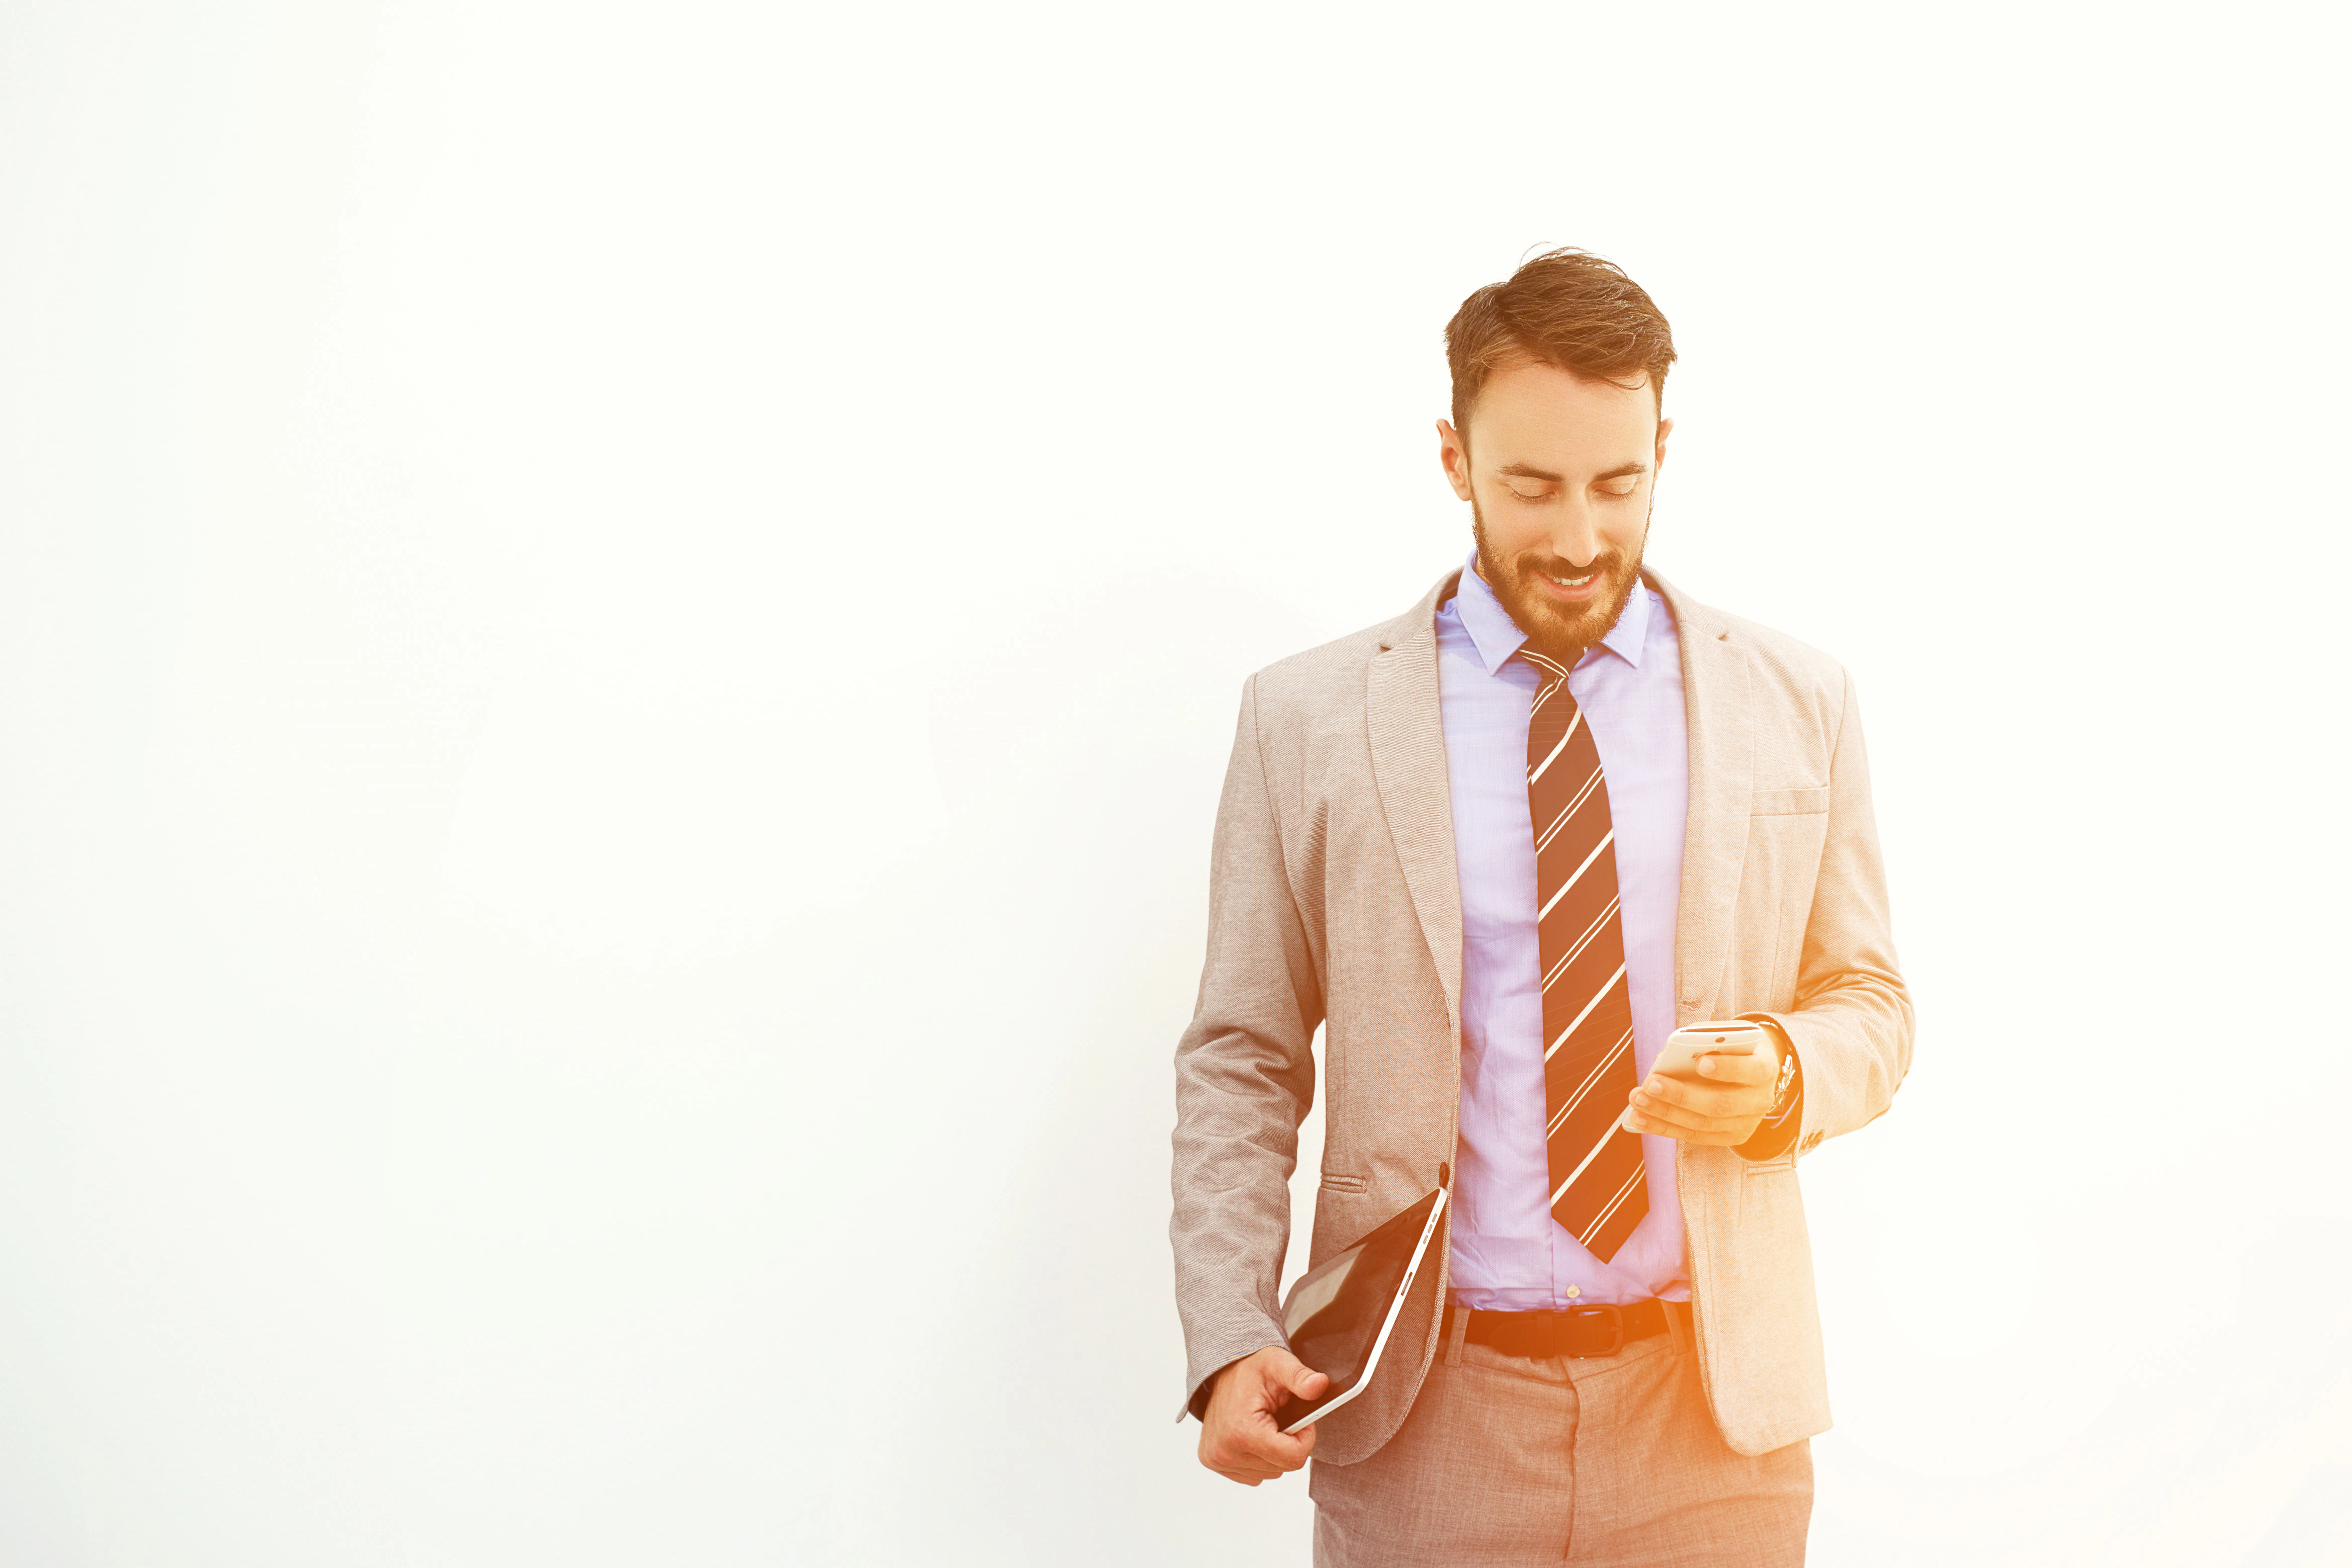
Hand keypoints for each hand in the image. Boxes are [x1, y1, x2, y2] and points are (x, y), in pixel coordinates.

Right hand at [1197, 1345, 1327, 1485]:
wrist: (1224, 1370)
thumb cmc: (1252, 1368)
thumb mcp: (1279, 1365)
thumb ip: (1300, 1377)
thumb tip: (1320, 1384)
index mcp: (1241, 1431)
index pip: (1294, 1458)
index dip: (1305, 1437)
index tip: (1299, 1419)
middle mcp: (1224, 1451)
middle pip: (1283, 1467)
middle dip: (1289, 1444)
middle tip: (1282, 1418)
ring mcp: (1217, 1460)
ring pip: (1270, 1473)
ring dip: (1275, 1452)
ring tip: (1266, 1425)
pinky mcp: (1215, 1463)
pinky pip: (1254, 1475)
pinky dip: (1261, 1458)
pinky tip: (1254, 1436)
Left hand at [1624, 1036, 1782, 1146]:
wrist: (1754, 1071)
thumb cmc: (1732, 1048)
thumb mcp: (1725, 1037)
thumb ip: (1702, 1042)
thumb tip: (1664, 1060)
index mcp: (1764, 1069)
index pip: (1751, 1070)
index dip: (1727, 1069)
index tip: (1700, 1063)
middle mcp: (1759, 1100)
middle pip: (1720, 1104)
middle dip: (1682, 1095)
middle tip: (1651, 1084)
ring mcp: (1746, 1123)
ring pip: (1703, 1123)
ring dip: (1665, 1114)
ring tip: (1638, 1102)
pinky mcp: (1731, 1137)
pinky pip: (1694, 1136)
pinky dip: (1664, 1128)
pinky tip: (1641, 1119)